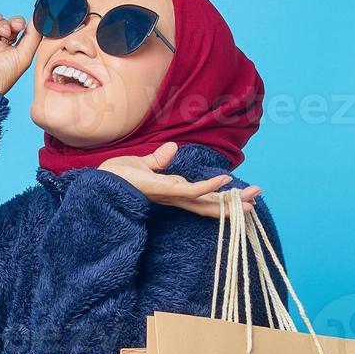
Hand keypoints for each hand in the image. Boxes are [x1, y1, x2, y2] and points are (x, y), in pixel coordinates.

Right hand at [0, 12, 40, 94]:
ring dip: (3, 23)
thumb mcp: (23, 58)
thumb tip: (40, 21)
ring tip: (5, 30)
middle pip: (8, 27)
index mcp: (9, 55)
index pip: (19, 35)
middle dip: (14, 23)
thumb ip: (33, 38)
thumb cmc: (0, 77)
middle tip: (18, 26)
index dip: (25, 27)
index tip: (29, 25)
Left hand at [98, 142, 260, 217]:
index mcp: (172, 191)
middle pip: (209, 203)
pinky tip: (225, 183)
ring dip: (228, 200)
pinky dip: (208, 187)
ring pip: (206, 201)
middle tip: (257, 202)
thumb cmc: (115, 177)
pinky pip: (190, 190)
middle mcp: (174, 197)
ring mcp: (170, 195)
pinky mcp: (162, 190)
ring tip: (251, 199)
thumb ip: (158, 160)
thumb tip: (172, 149)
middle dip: (233, 204)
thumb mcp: (141, 166)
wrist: (97, 182)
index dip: (222, 199)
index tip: (242, 197)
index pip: (203, 197)